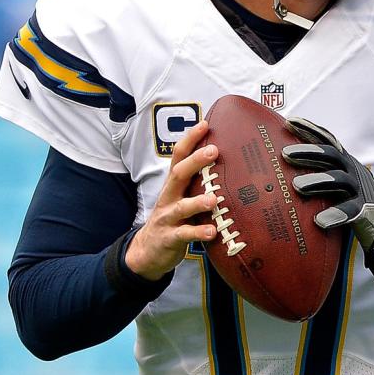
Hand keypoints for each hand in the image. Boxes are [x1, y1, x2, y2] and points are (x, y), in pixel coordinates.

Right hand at [125, 120, 220, 280]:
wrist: (147, 250)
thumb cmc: (174, 218)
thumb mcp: (182, 197)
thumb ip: (198, 182)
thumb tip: (226, 163)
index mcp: (173, 185)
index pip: (178, 156)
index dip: (190, 139)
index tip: (205, 124)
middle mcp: (169, 197)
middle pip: (179, 174)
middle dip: (195, 162)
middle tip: (214, 151)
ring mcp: (168, 217)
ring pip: (182, 207)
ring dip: (198, 201)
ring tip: (214, 199)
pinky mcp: (170, 238)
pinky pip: (184, 235)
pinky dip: (198, 233)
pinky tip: (212, 231)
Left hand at [282, 117, 373, 298]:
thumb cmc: (352, 195)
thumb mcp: (337, 178)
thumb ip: (318, 170)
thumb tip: (282, 165)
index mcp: (343, 161)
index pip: (327, 140)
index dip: (310, 129)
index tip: (289, 122)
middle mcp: (351, 170)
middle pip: (331, 156)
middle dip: (308, 152)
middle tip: (286, 153)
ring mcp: (359, 189)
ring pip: (339, 180)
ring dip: (318, 180)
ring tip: (297, 185)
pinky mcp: (365, 210)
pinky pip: (350, 210)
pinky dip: (336, 214)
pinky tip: (320, 220)